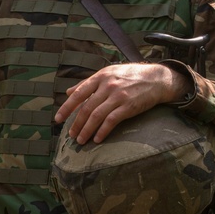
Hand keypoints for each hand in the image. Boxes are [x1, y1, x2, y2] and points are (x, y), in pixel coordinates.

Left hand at [54, 63, 190, 143]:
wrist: (157, 79)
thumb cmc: (132, 76)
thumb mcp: (110, 73)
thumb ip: (89, 83)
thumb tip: (69, 91)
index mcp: (101, 76)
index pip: (79, 93)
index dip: (67, 107)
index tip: (57, 119)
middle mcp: (108, 85)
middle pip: (86, 108)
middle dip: (76, 124)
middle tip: (71, 135)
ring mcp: (118, 96)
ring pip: (96, 116)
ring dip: (86, 130)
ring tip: (81, 140)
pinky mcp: (128, 106)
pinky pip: (111, 121)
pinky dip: (102, 131)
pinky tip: (97, 139)